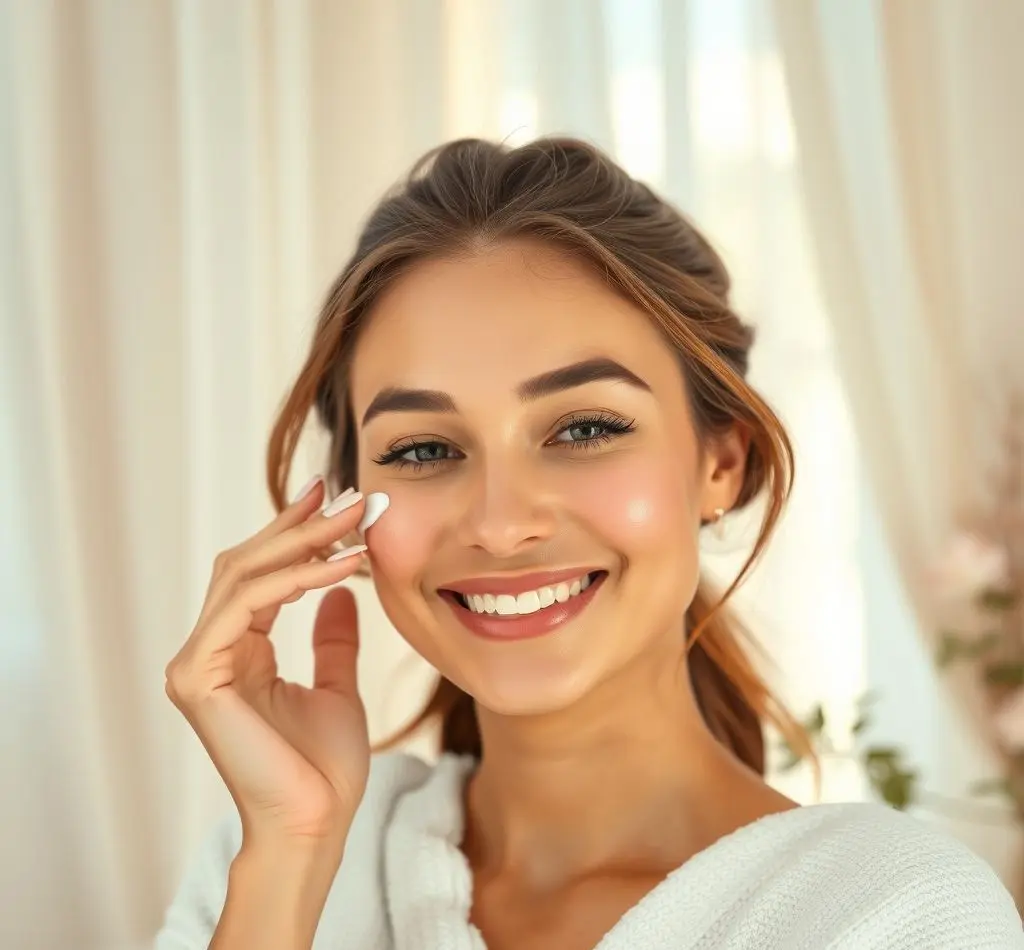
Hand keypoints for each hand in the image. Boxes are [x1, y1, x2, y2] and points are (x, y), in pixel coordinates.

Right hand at [165, 479, 373, 846]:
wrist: (315, 824)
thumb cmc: (324, 769)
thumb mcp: (337, 688)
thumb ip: (332, 642)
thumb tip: (340, 594)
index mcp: (236, 653)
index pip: (258, 576)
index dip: (294, 534)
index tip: (334, 498)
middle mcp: (208, 652)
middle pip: (247, 565)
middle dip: (299, 526)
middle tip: (347, 494)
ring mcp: (197, 663)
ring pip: (243, 575)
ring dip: (302, 542)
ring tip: (354, 522)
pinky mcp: (198, 676)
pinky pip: (246, 606)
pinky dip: (293, 578)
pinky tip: (341, 566)